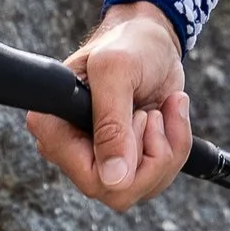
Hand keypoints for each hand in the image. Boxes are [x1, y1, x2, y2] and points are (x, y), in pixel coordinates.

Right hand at [27, 0, 193, 208]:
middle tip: (149, 113)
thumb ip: (111, 125)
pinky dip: (175, 146)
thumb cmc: (129, 44)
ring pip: (141, 187)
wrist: (153, 40)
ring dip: (166, 147)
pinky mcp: (126, 160)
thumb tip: (112, 180)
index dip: (123, 159)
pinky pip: (158, 177)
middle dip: (150, 154)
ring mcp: (100, 158)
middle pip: (117, 191)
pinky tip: (168, 116)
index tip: (135, 117)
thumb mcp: (117, 72)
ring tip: (160, 111)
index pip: (88, 177)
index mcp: (53, 126)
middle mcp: (72, 148)